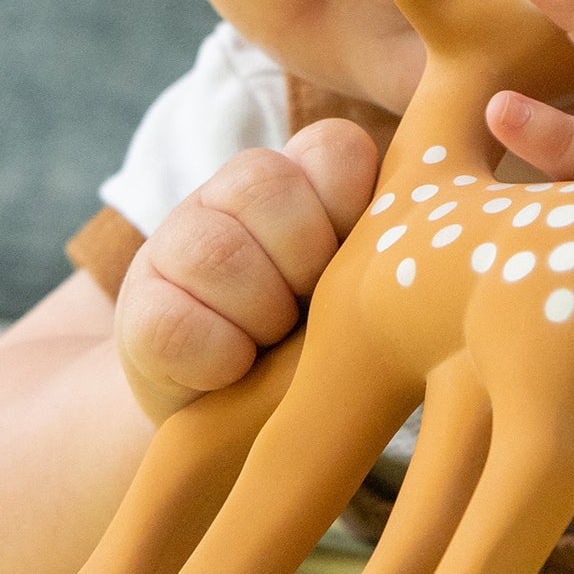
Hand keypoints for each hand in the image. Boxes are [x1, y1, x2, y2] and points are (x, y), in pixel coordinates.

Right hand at [113, 119, 375, 421]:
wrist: (241, 425)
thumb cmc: (328, 348)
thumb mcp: (369, 294)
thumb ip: (393, 250)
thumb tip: (437, 233)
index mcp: (308, 177)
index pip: (335, 147)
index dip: (348, 209)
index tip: (355, 266)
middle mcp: (235, 191)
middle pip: (265, 183)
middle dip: (302, 263)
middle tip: (311, 311)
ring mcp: (177, 240)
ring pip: (215, 252)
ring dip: (259, 315)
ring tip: (273, 344)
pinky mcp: (137, 308)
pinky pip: (174, 324)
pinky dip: (217, 359)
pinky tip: (232, 372)